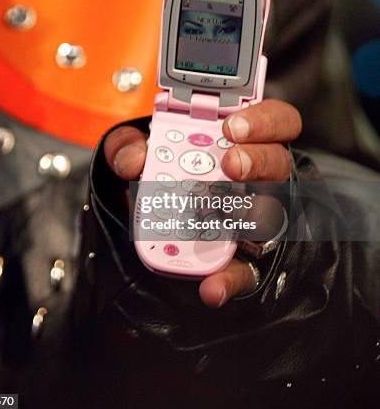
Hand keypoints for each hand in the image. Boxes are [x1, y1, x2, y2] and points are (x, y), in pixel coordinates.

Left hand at [104, 99, 301, 307]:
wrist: (146, 219)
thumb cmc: (155, 173)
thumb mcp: (135, 151)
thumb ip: (128, 146)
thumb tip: (134, 159)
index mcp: (239, 142)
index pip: (275, 123)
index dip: (263, 121)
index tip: (233, 127)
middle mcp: (256, 178)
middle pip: (279, 163)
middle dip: (258, 161)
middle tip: (230, 165)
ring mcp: (252, 218)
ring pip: (272, 214)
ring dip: (252, 213)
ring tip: (223, 213)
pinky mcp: (242, 259)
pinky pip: (248, 272)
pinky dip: (230, 279)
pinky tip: (211, 286)